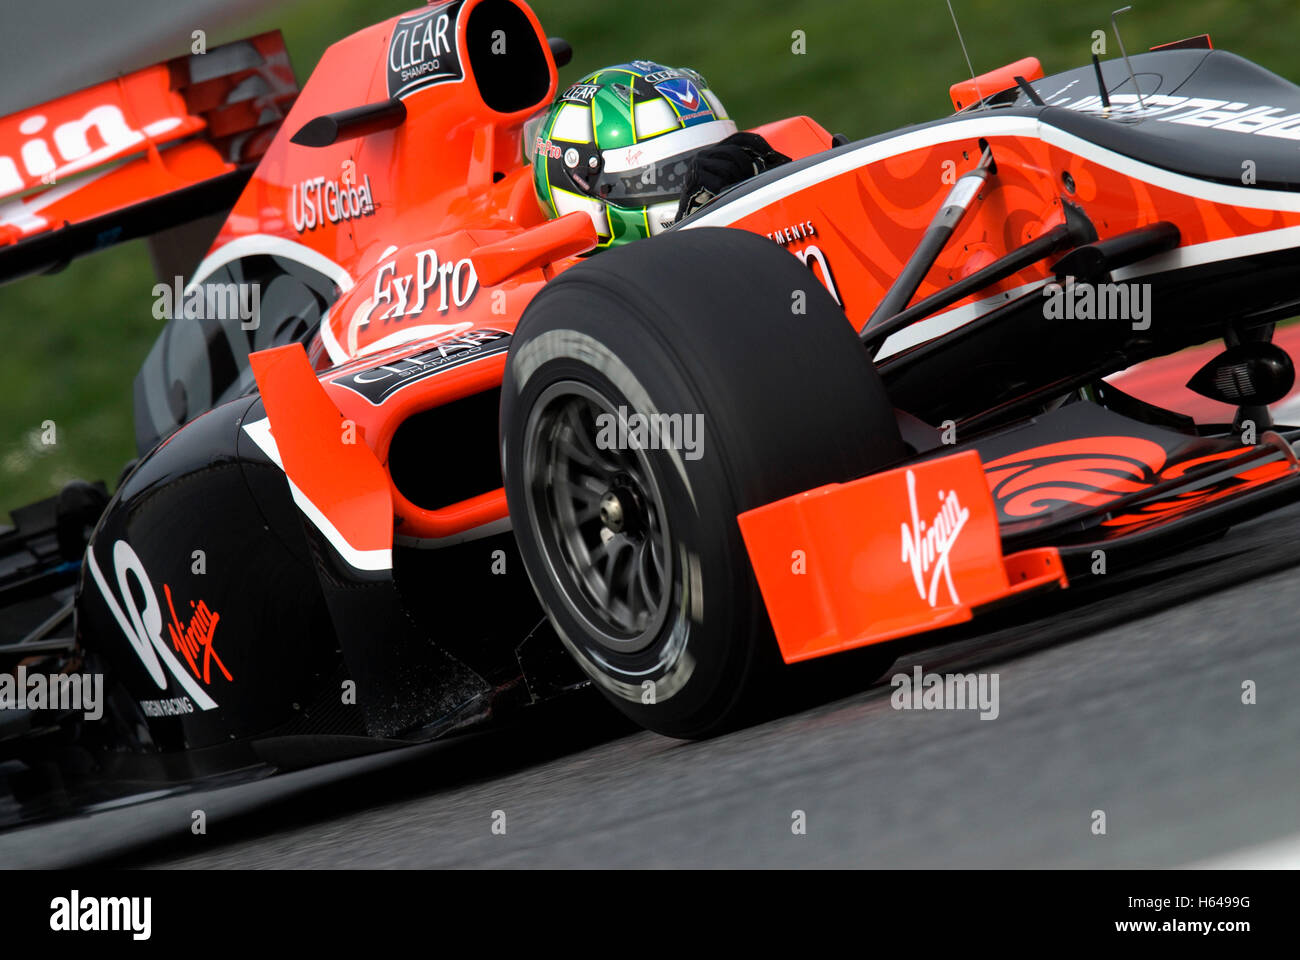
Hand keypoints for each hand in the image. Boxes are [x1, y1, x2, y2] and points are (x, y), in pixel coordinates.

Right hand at [674, 133, 790, 222]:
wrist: (692, 222)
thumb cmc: (717, 204)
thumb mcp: (734, 182)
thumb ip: (749, 171)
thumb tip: (783, 163)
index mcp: (715, 152)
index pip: (740, 138)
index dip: (758, 144)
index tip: (773, 156)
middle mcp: (705, 155)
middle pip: (736, 153)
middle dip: (750, 168)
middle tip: (756, 181)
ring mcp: (698, 166)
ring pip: (729, 168)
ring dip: (736, 183)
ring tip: (733, 194)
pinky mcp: (695, 179)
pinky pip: (719, 182)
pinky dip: (725, 193)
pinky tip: (721, 199)